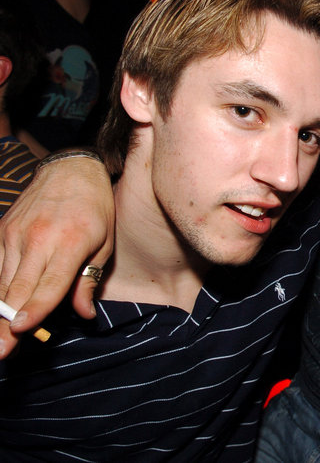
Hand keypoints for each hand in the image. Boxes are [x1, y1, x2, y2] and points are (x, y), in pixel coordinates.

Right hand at [0, 155, 114, 357]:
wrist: (70, 169)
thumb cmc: (95, 209)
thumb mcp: (105, 243)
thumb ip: (90, 280)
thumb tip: (84, 315)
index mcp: (70, 242)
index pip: (49, 283)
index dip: (35, 309)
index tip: (21, 330)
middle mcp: (38, 239)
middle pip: (18, 289)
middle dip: (6, 324)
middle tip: (1, 353)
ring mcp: (15, 235)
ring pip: (3, 282)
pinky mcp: (2, 231)